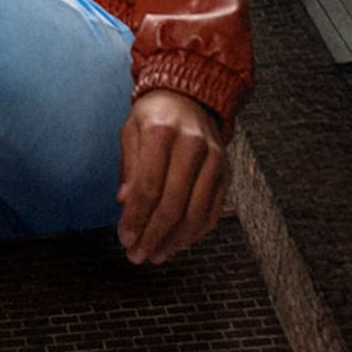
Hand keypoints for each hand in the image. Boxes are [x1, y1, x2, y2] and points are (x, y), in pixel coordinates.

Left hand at [116, 89, 226, 265]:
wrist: (190, 95)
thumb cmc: (153, 115)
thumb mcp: (131, 131)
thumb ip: (129, 167)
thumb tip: (124, 203)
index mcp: (162, 132)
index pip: (149, 186)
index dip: (136, 217)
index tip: (125, 239)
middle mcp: (193, 145)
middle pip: (173, 204)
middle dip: (153, 235)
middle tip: (138, 256)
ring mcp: (215, 159)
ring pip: (196, 212)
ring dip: (175, 240)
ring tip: (156, 255)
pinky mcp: (227, 171)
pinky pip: (213, 210)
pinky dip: (196, 232)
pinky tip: (178, 243)